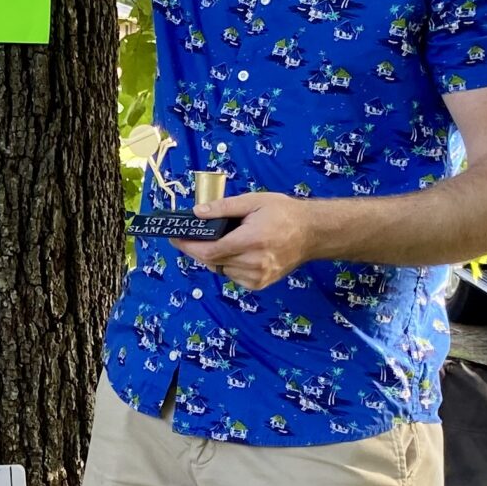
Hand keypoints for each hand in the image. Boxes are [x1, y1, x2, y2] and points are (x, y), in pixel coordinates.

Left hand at [174, 191, 318, 290]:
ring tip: (226, 240)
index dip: (189, 246)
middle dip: (198, 248)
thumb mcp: (253, 201)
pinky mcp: (259, 284)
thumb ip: (223, 208)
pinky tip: (238, 252)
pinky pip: (232, 276)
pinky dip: (228, 264)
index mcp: (252, 240)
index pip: (210, 251)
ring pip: (221, 269)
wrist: (311, 233)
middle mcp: (254, 263)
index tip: (175, 238)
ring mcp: (257, 277)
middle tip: (192, 236)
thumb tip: (197, 213)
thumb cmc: (283, 213)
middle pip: (212, 261)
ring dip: (215, 256)